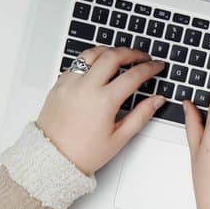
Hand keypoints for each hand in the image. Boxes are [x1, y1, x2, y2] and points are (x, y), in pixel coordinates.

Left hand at [36, 47, 165, 174]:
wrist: (53, 158)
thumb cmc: (84, 152)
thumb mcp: (120, 137)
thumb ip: (141, 115)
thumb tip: (156, 100)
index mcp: (104, 101)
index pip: (133, 75)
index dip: (149, 68)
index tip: (157, 66)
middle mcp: (86, 87)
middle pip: (113, 55)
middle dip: (132, 53)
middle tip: (143, 56)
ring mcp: (70, 83)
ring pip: (92, 53)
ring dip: (110, 51)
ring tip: (121, 56)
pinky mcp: (59, 84)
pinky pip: (77, 63)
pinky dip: (92, 60)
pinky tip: (100, 67)